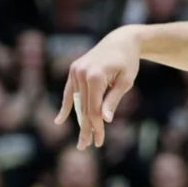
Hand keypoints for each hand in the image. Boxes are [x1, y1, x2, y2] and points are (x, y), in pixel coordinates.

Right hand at [54, 25, 142, 148]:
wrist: (121, 40)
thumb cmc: (128, 62)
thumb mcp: (125, 81)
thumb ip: (113, 100)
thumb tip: (105, 120)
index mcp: (96, 76)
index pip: (94, 109)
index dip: (96, 127)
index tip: (99, 142)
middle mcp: (81, 73)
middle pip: (84, 108)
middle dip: (87, 128)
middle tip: (86, 146)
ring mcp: (75, 71)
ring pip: (77, 102)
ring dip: (79, 120)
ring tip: (81, 139)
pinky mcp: (73, 69)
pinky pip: (69, 91)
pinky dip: (67, 105)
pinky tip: (59, 120)